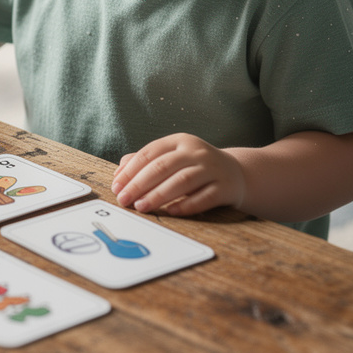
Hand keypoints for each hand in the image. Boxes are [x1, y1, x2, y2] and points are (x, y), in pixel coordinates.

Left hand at [110, 133, 245, 216]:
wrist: (236, 173)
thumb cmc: (195, 167)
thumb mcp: (172, 158)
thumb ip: (145, 162)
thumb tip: (118, 175)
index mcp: (180, 141)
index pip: (150, 152)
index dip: (130, 170)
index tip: (116, 186)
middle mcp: (197, 152)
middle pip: (163, 166)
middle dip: (139, 184)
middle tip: (124, 199)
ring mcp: (213, 169)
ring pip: (182, 181)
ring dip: (159, 195)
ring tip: (141, 206)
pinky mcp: (226, 187)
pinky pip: (204, 197)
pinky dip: (186, 205)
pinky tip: (171, 212)